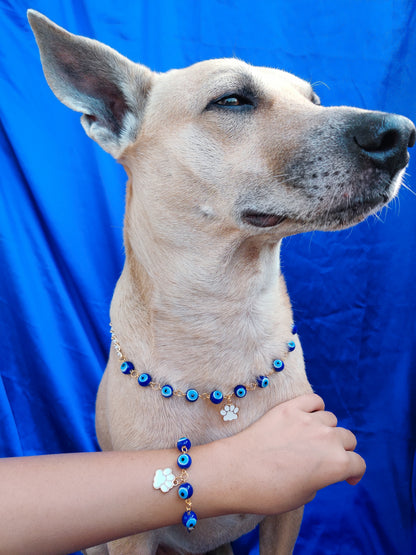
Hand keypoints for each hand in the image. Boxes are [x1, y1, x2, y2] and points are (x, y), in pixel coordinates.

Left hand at [220, 393, 365, 514]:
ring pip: (331, 419)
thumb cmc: (268, 492)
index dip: (354, 473)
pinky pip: (313, 400)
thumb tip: (319, 466)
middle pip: (347, 438)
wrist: (236, 473)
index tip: (348, 478)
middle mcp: (327, 439)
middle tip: (328, 458)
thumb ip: (321, 478)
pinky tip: (308, 416)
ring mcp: (308, 420)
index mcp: (336, 465)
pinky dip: (315, 407)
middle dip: (342, 450)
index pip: (358, 464)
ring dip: (327, 429)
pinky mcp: (289, 408)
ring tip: (313, 438)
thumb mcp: (305, 496)